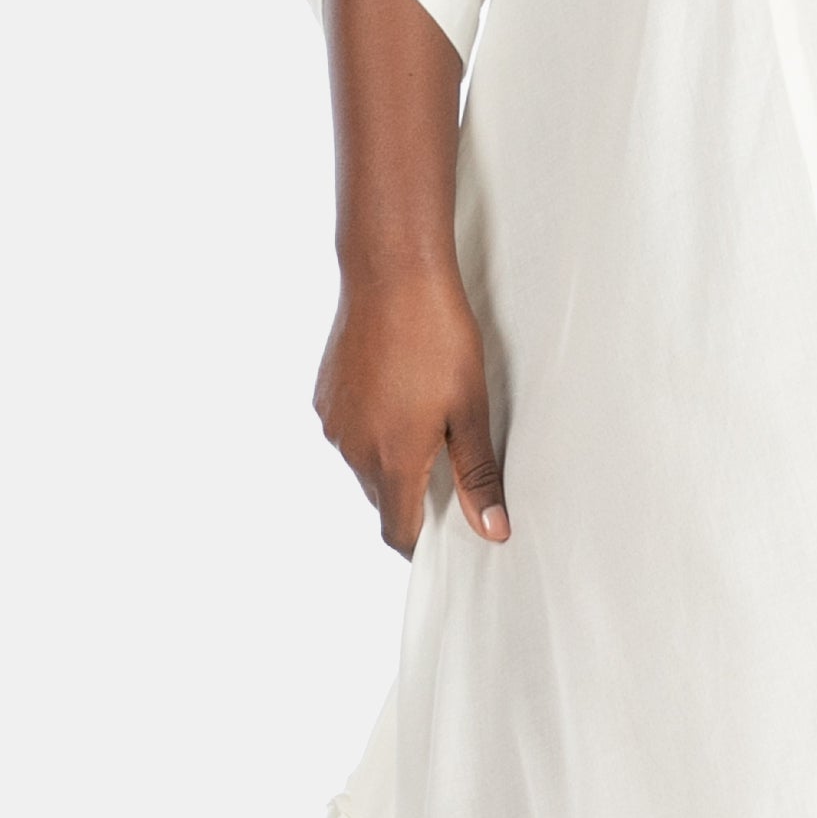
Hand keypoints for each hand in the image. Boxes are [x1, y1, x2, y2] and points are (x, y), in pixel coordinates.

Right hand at [315, 258, 508, 557]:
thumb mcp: (470, 408)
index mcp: (392, 460)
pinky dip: (372, 428)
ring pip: (363, 463)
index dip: (421, 543)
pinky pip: (349, 430)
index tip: (446, 535)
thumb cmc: (438, 337)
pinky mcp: (324, 395)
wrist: (391, 274)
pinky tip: (399, 392)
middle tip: (450, 460)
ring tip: (426, 416)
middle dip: (413, 494)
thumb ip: (477, 475)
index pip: (397, 533)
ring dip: (390, 457)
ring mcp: (333, 421)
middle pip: (382, 498)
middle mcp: (352, 449)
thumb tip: (492, 530)